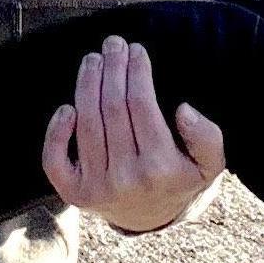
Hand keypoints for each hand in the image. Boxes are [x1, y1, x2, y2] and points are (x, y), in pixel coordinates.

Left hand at [42, 37, 226, 233]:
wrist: (152, 218)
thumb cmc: (179, 177)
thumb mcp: (209, 164)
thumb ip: (206, 137)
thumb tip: (184, 110)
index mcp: (161, 168)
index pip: (141, 105)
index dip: (136, 72)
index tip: (137, 50)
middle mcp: (127, 179)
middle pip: (112, 108)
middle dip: (112, 69)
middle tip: (113, 44)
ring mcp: (98, 187)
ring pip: (86, 123)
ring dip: (87, 84)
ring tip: (93, 60)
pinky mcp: (75, 193)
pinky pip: (54, 160)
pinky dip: (56, 132)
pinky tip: (67, 107)